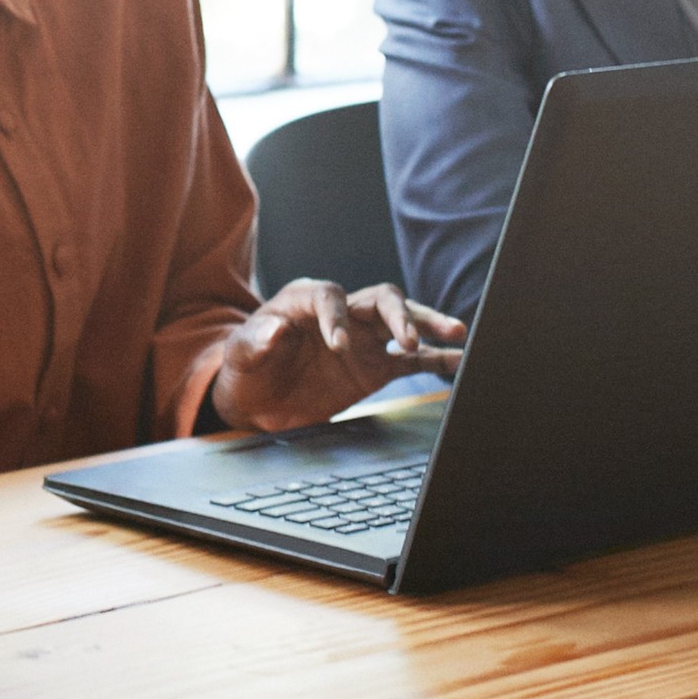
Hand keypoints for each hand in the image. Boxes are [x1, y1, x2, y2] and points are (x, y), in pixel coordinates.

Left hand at [209, 279, 467, 433]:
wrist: (257, 402)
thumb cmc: (247, 369)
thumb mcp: (240, 355)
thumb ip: (256, 339)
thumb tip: (276, 327)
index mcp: (306, 301)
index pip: (331, 295)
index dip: (336, 316)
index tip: (338, 345)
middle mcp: (342, 314)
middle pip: (380, 299)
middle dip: (399, 314)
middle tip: (409, 339)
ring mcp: (363, 339)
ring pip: (403, 321)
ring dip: (428, 325)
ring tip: (455, 333)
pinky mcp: (376, 367)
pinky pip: (412, 359)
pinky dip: (434, 358)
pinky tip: (457, 360)